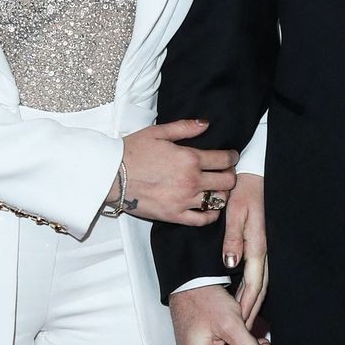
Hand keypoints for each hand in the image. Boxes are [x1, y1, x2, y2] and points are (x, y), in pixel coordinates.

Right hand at [120, 120, 236, 225]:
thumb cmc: (132, 151)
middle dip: (230, 175)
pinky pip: (202, 220)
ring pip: (218, 200)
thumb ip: (185, 128)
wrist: (112, 174)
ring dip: (222, 194)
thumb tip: (206, 124)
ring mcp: (184, 200)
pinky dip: (211, 215)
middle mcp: (191, 180)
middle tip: (226, 173)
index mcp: (189, 158)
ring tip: (217, 189)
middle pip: (227, 181)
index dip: (232, 157)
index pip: (224, 159)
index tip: (231, 157)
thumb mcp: (158, 132)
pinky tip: (210, 209)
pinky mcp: (174, 215)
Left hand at [222, 173, 267, 328]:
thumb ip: (232, 240)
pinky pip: (260, 274)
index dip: (246, 307)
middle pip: (260, 290)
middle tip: (242, 333)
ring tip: (244, 322)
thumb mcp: (235, 213)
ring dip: (253, 304)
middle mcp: (265, 252)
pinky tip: (247, 298)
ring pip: (261, 284)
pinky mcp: (263, 247)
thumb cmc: (244, 193)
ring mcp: (266, 250)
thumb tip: (230, 264)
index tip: (238, 325)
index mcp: (257, 247)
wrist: (257, 177)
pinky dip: (254, 290)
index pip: (253, 286)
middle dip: (251, 312)